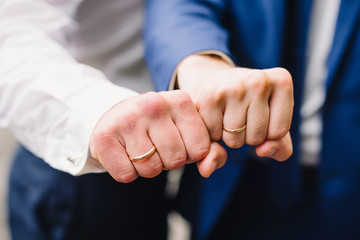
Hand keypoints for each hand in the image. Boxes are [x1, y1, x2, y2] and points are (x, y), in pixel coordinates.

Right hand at [89, 90, 226, 182]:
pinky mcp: (105, 135)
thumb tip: (207, 169)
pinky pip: (127, 175)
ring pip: (151, 169)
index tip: (177, 141)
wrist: (113, 117)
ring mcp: (128, 118)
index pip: (201, 149)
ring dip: (146, 168)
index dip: (189, 154)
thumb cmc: (158, 128)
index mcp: (181, 100)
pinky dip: (126, 172)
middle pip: (176, 160)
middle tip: (155, 145)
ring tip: (139, 148)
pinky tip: (123, 153)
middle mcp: (154, 104)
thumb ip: (210, 151)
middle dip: (167, 162)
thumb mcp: (187, 132)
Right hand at [177, 55, 293, 160]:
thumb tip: (262, 152)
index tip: (257, 113)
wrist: (208, 78)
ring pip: (234, 140)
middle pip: (256, 138)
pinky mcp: (209, 96)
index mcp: (281, 80)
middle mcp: (258, 79)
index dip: (266, 133)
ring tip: (225, 115)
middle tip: (238, 114)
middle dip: (246, 135)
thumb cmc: (246, 103)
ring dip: (227, 137)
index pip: (278, 133)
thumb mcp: (271, 121)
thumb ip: (280, 147)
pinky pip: (214, 137)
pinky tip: (212, 115)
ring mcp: (233, 86)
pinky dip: (211, 133)